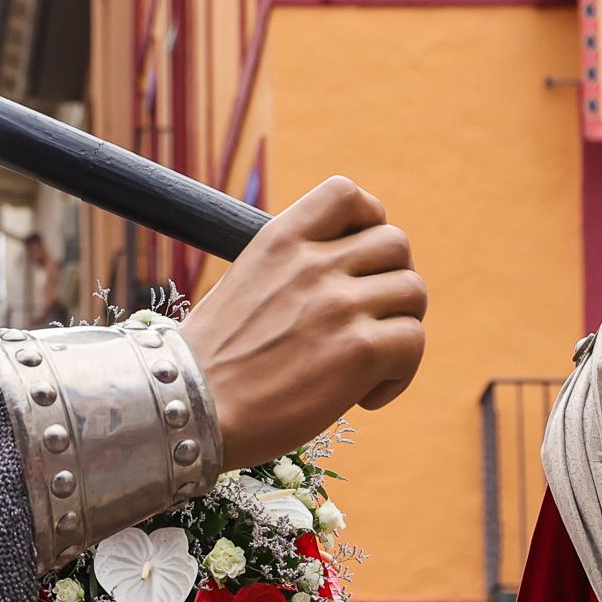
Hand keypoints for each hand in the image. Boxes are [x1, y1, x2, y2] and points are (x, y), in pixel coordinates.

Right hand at [178, 178, 425, 466]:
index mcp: (280, 239)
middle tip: (372, 319)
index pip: (347, 193)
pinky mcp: (359, 350)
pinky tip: (366, 396)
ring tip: (369, 362)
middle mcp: (313, 262)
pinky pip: (413, 341)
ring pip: (413, 292)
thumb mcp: (243, 284)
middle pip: (395, 244)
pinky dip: (400, 373)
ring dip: (401, 327)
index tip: (362, 254)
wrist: (188, 408)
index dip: (369, 219)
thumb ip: (292, 271)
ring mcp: (339, 304)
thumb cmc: (210, 362)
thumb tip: (340, 277)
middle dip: (392, 280)